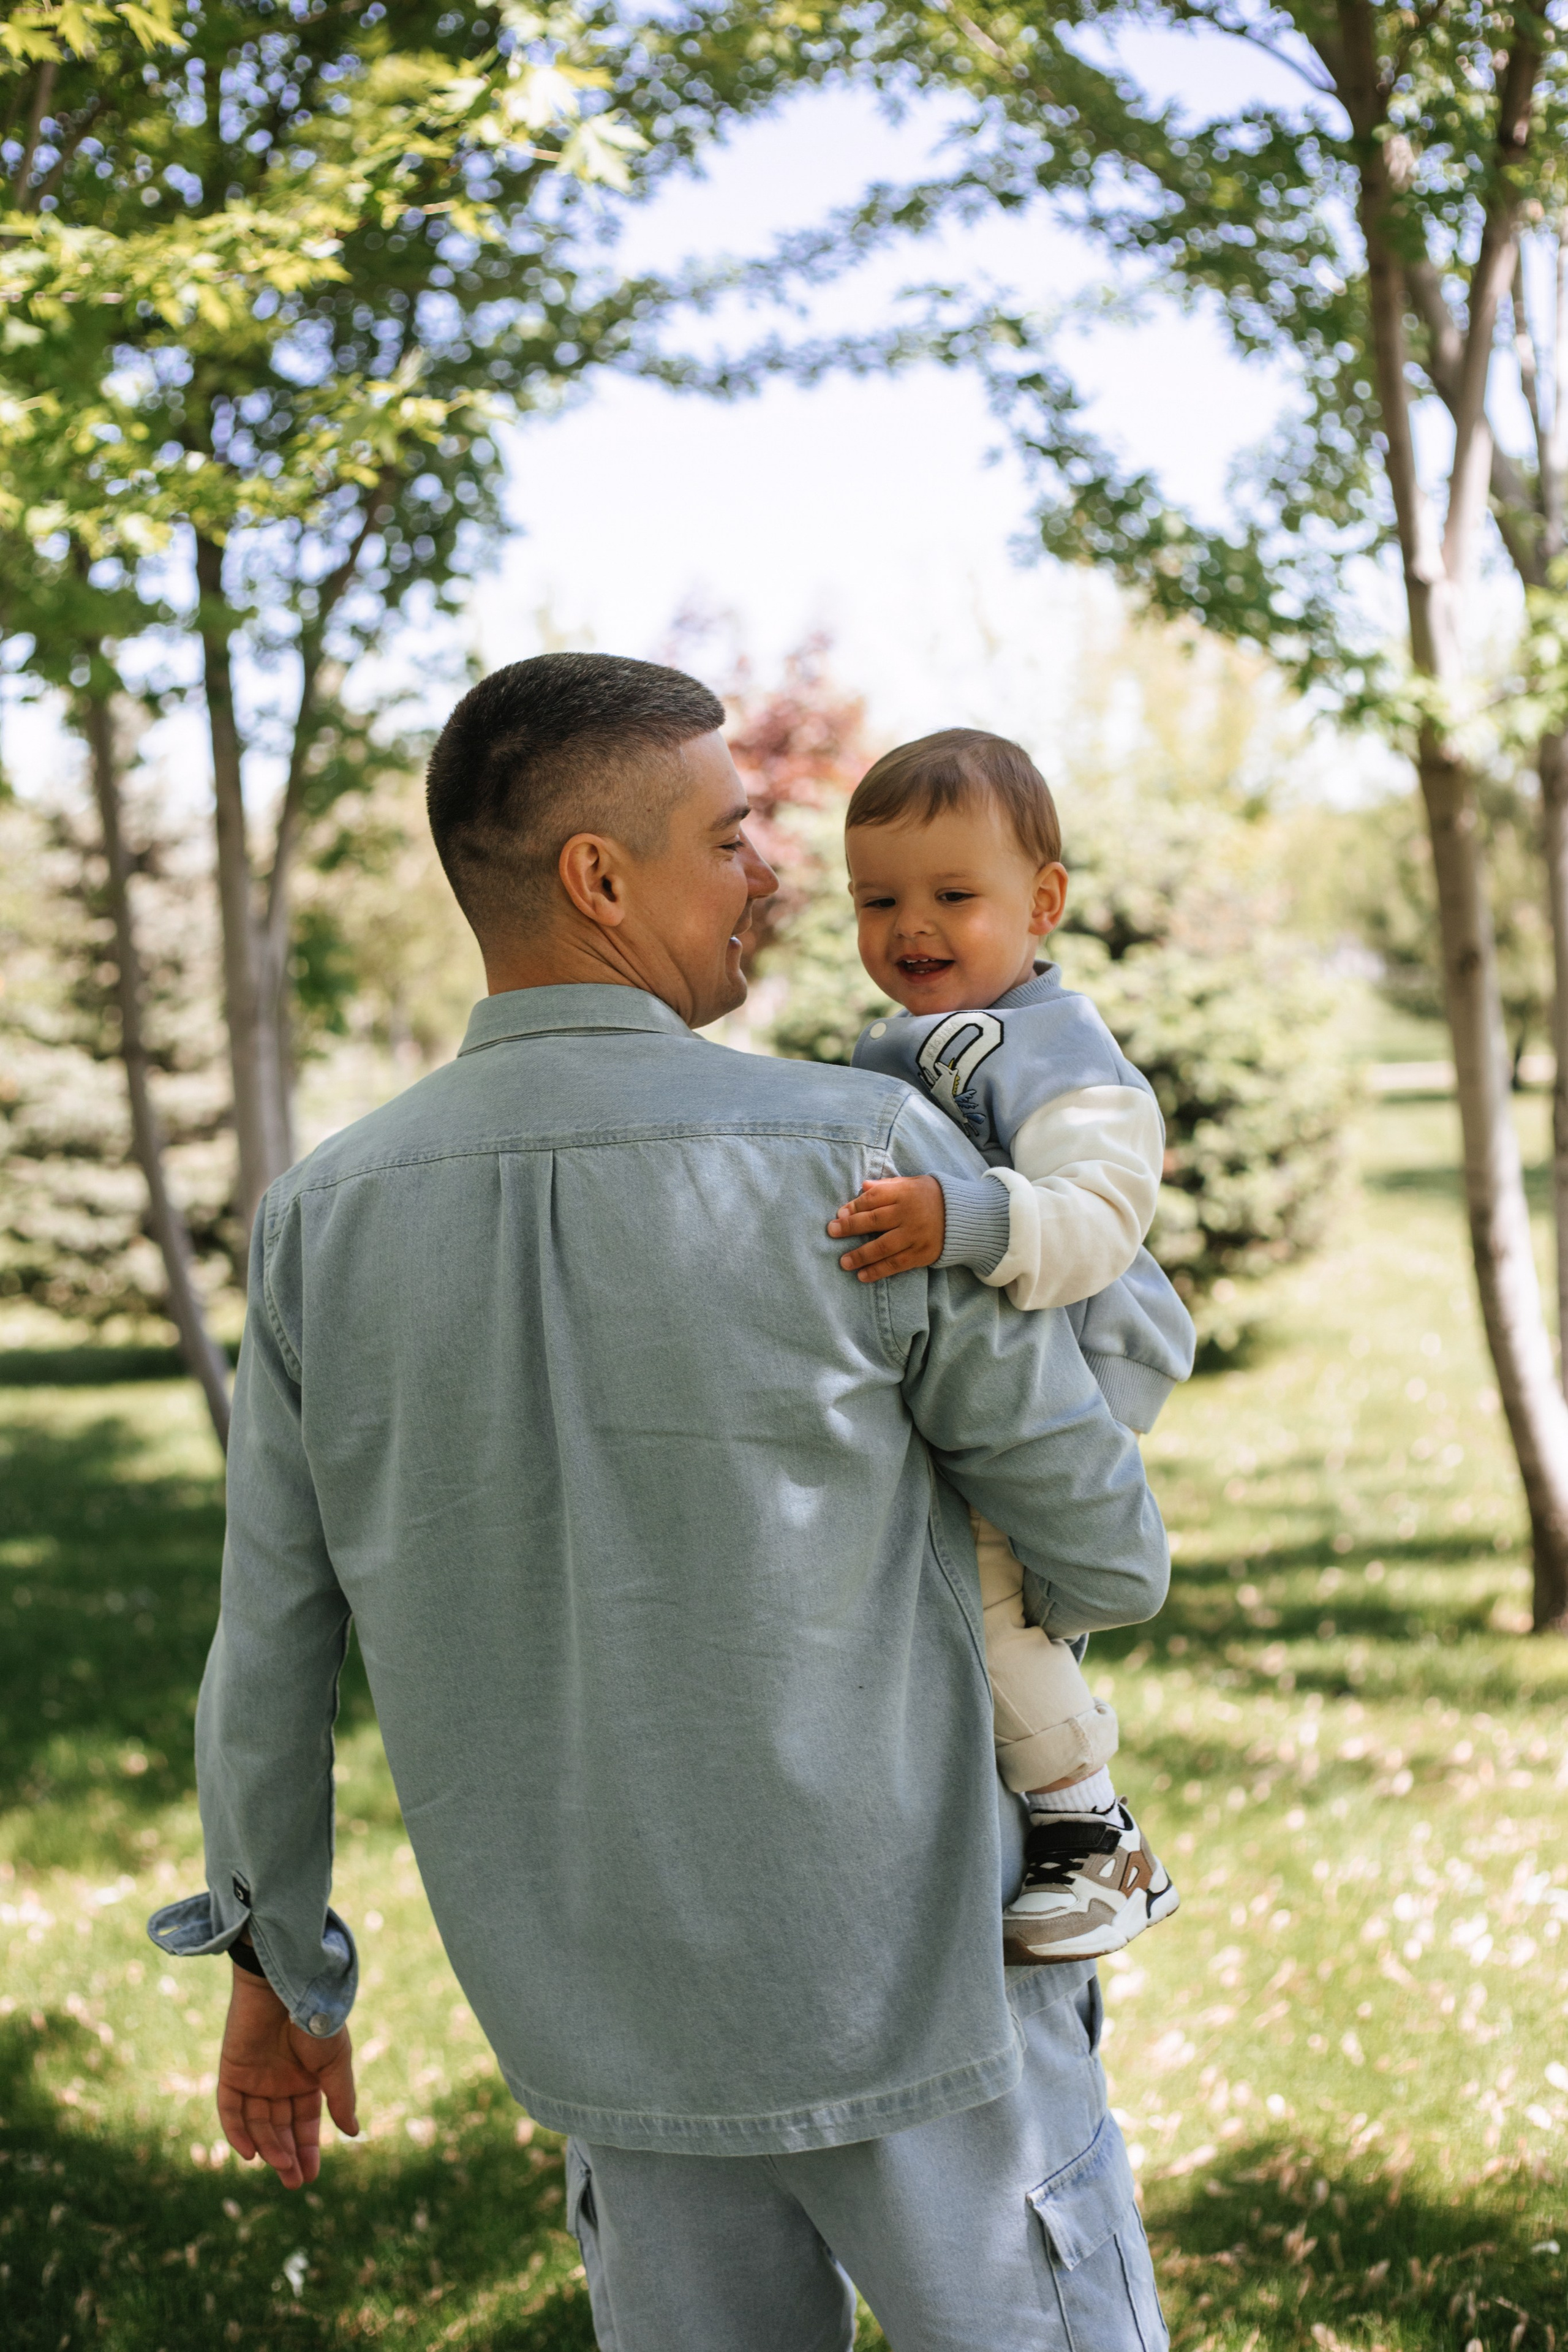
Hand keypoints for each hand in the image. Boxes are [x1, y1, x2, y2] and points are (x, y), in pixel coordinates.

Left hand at [216, 1958, 358, 2189]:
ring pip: (258, 2123)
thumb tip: (353, 2132)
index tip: (312, 2176)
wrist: (285, 1985)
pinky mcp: (232, 2071)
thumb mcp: (335, 2063)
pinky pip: (230, 2109)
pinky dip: (237, 2132)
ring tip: (280, 2167)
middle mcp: (280, 2082)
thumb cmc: (316, 2021)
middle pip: (281, 2128)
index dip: (307, 2149)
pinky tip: (250, 2154)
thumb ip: (340, 2098)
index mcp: (307, 2079)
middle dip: (288, 2156)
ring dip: (268, 2146)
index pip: (305, 2122)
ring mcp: (255, 2077)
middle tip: (295, 2182)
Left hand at [827, 1175, 945, 1279]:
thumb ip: (888, 1186)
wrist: (966, 1217)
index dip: (854, 1207)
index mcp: (905, 1193)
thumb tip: (863, 1187)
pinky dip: (878, 1271)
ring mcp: (915, 1236)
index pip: (873, 1199)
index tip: (839, 1214)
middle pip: (874, 1221)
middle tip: (832, 1232)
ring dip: (860, 1255)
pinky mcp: (922, 1254)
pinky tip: (862, 1276)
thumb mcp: (913, 1184)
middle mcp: (909, 1214)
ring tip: (844, 1262)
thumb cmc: (933, 1197)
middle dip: (850, 1227)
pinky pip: (896, 1264)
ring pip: (882, 1247)